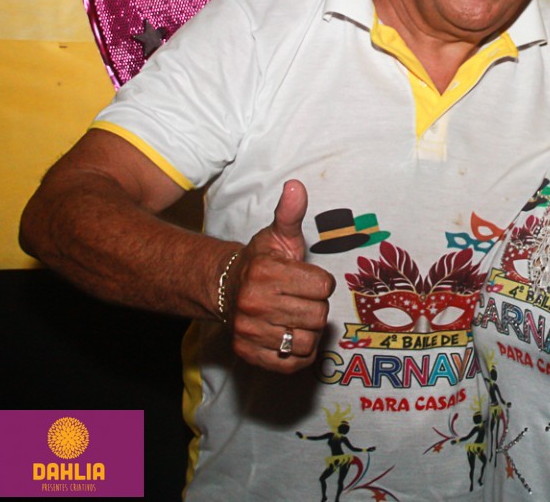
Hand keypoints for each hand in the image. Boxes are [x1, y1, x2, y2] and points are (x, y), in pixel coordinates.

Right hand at [225, 180, 334, 371]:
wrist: (226, 289)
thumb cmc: (261, 261)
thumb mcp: (277, 235)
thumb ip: (290, 213)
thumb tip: (296, 186)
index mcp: (266, 272)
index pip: (323, 286)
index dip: (321, 282)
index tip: (307, 279)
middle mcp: (254, 303)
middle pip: (318, 315)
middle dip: (316, 306)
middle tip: (300, 299)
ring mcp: (250, 331)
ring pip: (308, 341)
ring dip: (308, 331)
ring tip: (294, 317)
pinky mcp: (250, 354)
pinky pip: (294, 363)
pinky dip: (299, 354)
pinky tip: (290, 336)